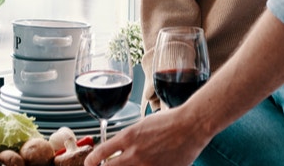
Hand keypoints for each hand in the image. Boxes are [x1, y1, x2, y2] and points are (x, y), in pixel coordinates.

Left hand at [84, 106, 209, 165]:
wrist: (191, 125)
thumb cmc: (171, 121)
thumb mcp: (143, 125)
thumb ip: (129, 138)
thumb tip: (118, 149)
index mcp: (128, 137)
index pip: (100, 153)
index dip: (92, 161)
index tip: (91, 164)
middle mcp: (134, 153)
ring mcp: (146, 165)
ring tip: (130, 163)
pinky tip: (148, 164)